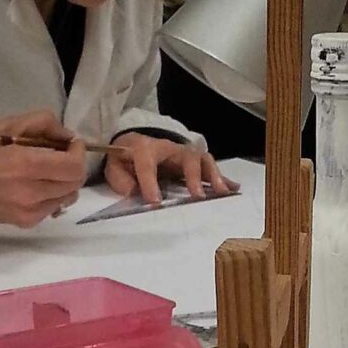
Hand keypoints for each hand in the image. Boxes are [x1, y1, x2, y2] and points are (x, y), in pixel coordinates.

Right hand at [0, 112, 84, 227]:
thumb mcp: (7, 125)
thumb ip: (41, 123)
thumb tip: (67, 136)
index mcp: (26, 164)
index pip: (73, 166)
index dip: (78, 153)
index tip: (71, 144)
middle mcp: (32, 192)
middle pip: (75, 182)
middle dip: (74, 166)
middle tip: (62, 156)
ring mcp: (30, 211)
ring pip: (68, 196)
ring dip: (66, 182)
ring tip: (50, 172)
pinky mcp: (27, 222)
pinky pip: (54, 207)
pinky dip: (54, 195)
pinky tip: (39, 186)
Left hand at [104, 134, 239, 204]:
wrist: (132, 144)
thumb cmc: (124, 158)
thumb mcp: (113, 166)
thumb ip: (120, 178)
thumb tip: (133, 192)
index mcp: (144, 149)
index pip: (148, 164)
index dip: (150, 183)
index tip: (155, 203)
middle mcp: (168, 149)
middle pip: (187, 156)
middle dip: (193, 176)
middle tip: (198, 197)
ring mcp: (183, 155)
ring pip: (203, 160)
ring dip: (214, 176)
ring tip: (222, 193)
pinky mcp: (191, 163)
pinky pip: (209, 168)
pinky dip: (222, 178)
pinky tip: (233, 188)